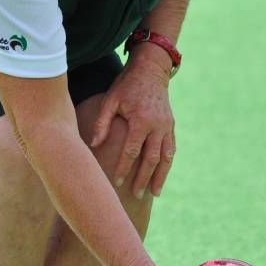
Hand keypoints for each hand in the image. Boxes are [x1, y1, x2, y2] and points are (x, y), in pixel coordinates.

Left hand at [91, 47, 174, 197]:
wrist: (151, 70)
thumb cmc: (126, 85)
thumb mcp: (110, 100)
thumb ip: (102, 123)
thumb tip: (94, 145)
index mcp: (141, 120)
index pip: (132, 150)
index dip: (125, 168)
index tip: (118, 182)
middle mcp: (158, 125)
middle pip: (152, 159)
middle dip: (144, 179)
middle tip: (136, 195)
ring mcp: (167, 126)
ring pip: (166, 157)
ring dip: (161, 176)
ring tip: (155, 193)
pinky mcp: (171, 125)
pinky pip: (171, 149)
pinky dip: (167, 164)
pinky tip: (162, 175)